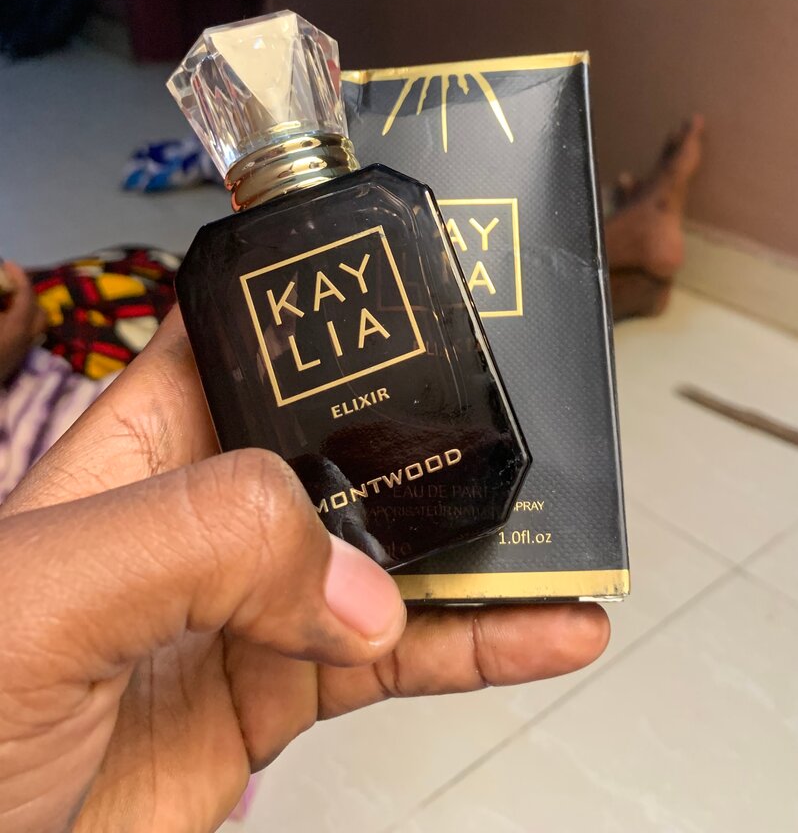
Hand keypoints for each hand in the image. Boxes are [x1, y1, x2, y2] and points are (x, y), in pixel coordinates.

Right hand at [0, 262, 45, 383]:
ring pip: (33, 325)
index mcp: (17, 325)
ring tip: (2, 301)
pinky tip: (1, 318)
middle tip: (6, 284)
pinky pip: (23, 336)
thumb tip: (2, 282)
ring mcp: (21, 352)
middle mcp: (26, 338)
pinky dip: (16, 323)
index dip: (18, 275)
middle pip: (37, 311)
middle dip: (24, 294)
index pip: (26, 294)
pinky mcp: (13, 362)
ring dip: (21, 309)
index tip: (8, 263)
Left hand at [0, 312, 608, 832]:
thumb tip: (356, 586)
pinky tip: (548, 633)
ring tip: (569, 537)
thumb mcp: (54, 593)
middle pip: (346, 442)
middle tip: (529, 417)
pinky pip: (406, 659)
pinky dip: (484, 645)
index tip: (417, 283)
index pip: (247, 339)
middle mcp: (205, 515)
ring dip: (487, 545)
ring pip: (394, 554)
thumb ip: (205, 541)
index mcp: (142, 449)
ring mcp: (250, 604)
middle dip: (435, 426)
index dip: (324, 305)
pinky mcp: (283, 690)